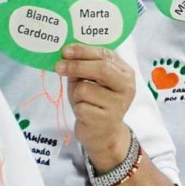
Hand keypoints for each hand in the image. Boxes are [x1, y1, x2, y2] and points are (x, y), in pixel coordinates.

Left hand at [55, 44, 134, 171]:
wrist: (103, 134)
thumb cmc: (95, 102)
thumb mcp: (91, 81)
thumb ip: (82, 67)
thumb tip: (65, 54)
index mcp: (125, 73)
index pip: (105, 55)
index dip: (84, 51)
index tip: (65, 50)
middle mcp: (126, 87)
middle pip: (101, 69)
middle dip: (77, 66)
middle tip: (58, 66)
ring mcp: (118, 104)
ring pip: (86, 89)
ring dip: (76, 94)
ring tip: (82, 101)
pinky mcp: (106, 120)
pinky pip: (81, 107)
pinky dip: (77, 108)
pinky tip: (85, 114)